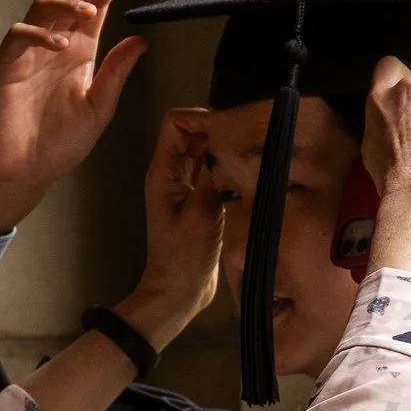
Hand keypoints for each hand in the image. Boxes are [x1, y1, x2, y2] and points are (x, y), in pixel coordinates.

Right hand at [0, 0, 147, 235]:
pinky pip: (19, 35)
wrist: (25, 170)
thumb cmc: (61, 144)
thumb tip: (141, 40)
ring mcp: (28, 53)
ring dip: (66, 3)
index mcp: (79, 53)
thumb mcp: (99, 107)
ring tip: (89, 12)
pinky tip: (60, 44)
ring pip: (42, 8)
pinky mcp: (6, 65)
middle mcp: (54, 46)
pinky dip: (40, 34)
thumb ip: (117, 73)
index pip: (94, 10)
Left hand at [117, 108, 220, 348]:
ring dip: (223, 152)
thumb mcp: (203, 211)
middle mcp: (172, 175)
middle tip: (243, 142)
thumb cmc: (183, 257)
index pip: (175, 123)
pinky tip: (244, 179)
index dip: (201, 118)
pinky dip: (227, 171)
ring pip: (203, 153)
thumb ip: (214, 174)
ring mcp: (185, 188)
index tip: (228, 128)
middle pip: (192, 134)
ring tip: (246, 159)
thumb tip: (228, 144)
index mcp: (163, 173)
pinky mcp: (199, 202)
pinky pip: (212, 174)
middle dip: (217, 132)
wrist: (179, 291)